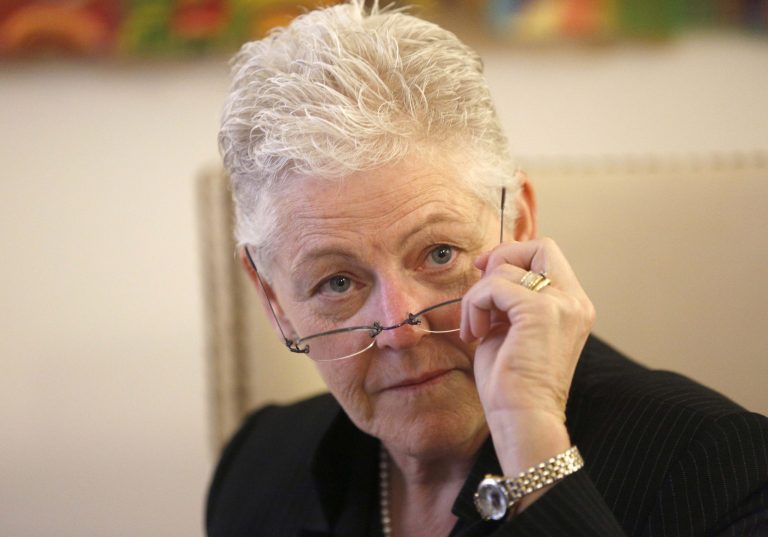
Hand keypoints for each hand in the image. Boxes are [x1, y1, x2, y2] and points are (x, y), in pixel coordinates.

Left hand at [460, 238, 594, 489]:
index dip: (512, 257)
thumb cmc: (511, 384)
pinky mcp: (540, 311)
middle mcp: (575, 301)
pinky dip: (475, 305)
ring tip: (475, 329)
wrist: (522, 421)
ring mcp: (561, 305)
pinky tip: (475, 334)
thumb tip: (487, 269)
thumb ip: (507, 298)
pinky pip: (494, 286)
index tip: (485, 276)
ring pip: (506, 269)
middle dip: (502, 260)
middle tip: (480, 292)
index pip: (546, 255)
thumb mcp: (510, 329)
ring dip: (478, 296)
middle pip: (540, 246)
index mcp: (573, 306)